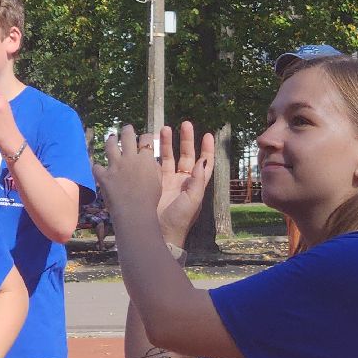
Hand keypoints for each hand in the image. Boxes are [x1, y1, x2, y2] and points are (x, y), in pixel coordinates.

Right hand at [155, 122, 215, 245]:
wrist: (160, 234)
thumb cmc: (179, 220)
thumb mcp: (192, 201)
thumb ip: (198, 181)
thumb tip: (204, 160)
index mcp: (195, 185)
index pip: (204, 163)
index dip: (206, 149)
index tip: (207, 134)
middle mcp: (183, 181)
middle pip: (186, 155)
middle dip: (186, 140)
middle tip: (184, 124)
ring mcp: (168, 182)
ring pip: (169, 157)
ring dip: (167, 143)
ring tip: (164, 129)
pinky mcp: (154, 184)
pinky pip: (155, 165)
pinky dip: (153, 154)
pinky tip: (150, 144)